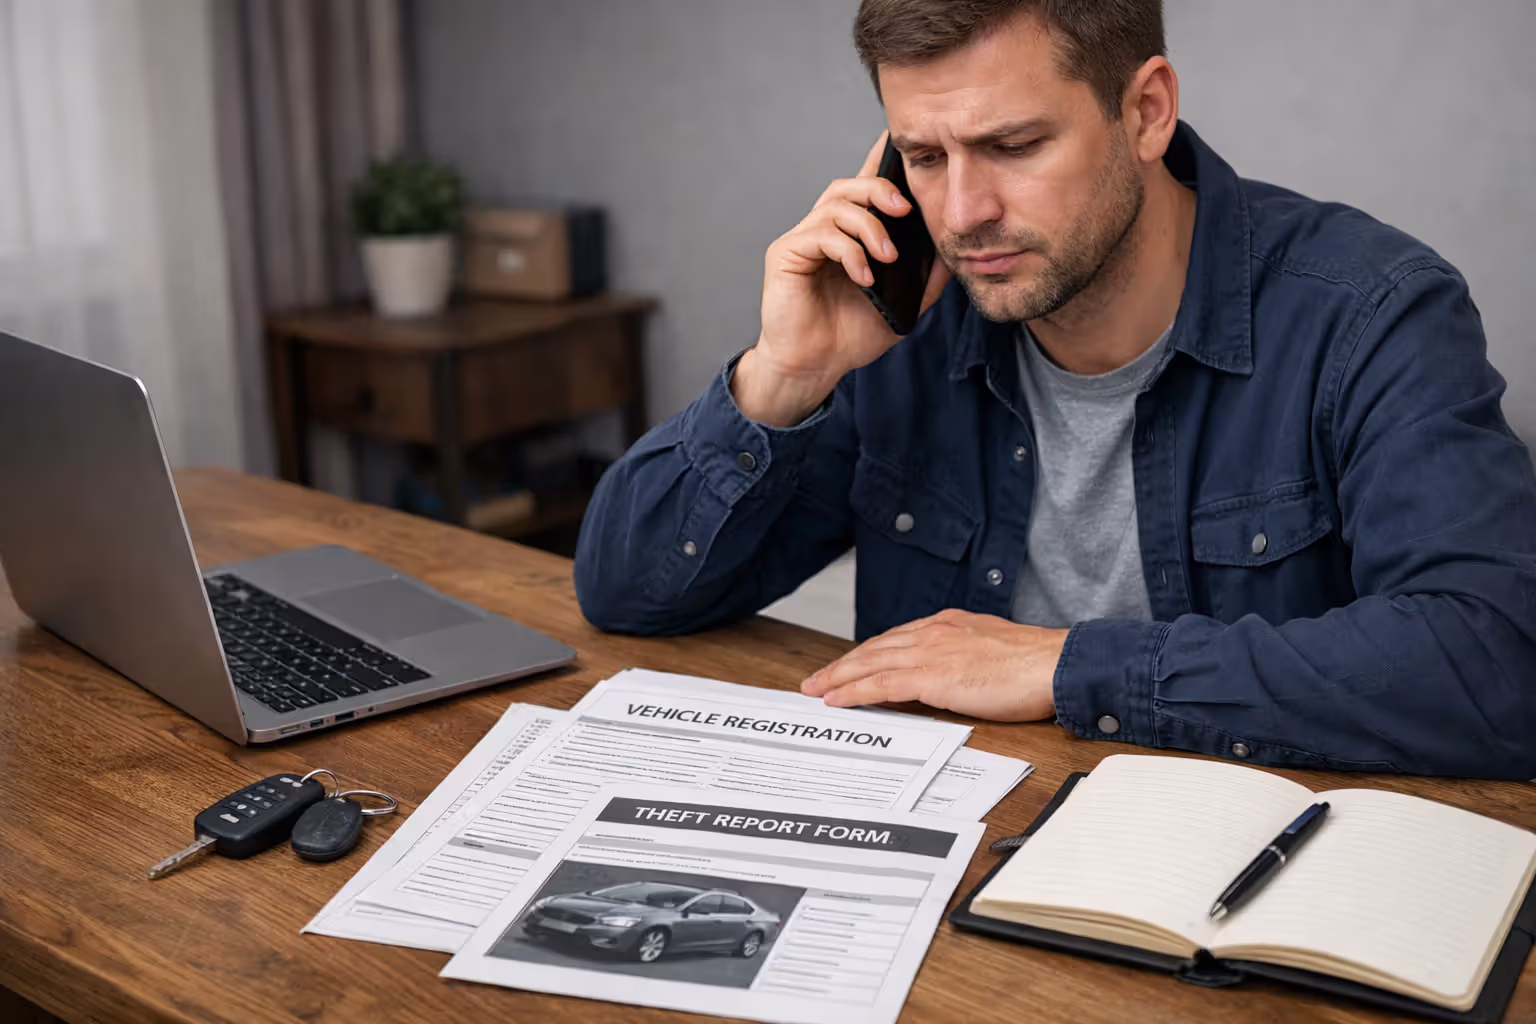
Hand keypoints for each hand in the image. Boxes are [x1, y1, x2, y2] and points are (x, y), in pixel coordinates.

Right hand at [734, 131, 951, 427]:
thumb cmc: (849, 336)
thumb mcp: (902, 306)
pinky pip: (821, 235)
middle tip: (905, 212)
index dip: (881, 158)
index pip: (865, 186)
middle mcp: (824, 228)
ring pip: (837, 205)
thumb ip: (925, 279)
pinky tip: (864, 277)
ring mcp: (803, 239)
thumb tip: (952, 250)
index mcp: (850, 235)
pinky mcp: (786, 254)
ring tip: (887, 258)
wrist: (815, 367)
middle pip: (851, 185)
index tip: (903, 141)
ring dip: (870, 227)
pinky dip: (849, 252)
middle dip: (882, 191)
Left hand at [800, 609, 1067, 721]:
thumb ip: (967, 656)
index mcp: (949, 624)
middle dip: (843, 664)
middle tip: (817, 679)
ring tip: (817, 690)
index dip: (869, 654)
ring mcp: (931, 652)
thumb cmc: (1036, 664)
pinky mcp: (932, 676)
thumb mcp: (993, 650)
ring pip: (870, 663)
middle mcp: (934, 632)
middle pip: (875, 648)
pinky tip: (837, 699)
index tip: (851, 664)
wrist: (1055, 664)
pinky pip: (880, 683)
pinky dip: (854, 691)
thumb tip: (957, 672)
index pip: (896, 639)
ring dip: (838, 677)